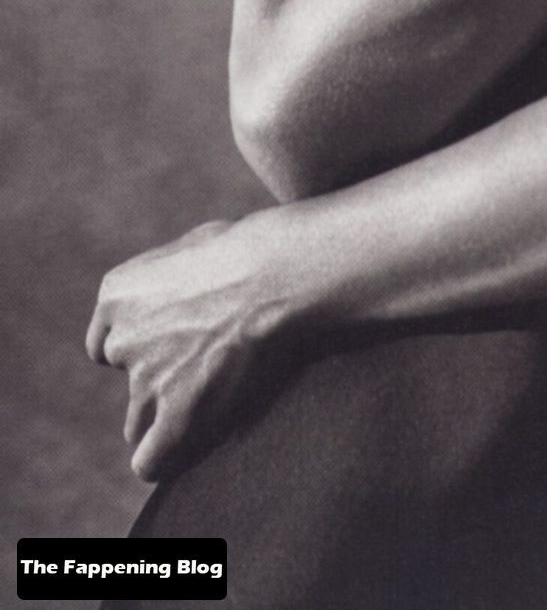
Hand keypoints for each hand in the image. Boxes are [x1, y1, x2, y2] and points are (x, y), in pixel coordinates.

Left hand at [86, 212, 289, 481]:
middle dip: (157, 377)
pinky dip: (164, 460)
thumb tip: (178, 289)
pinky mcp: (176, 415)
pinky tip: (184, 452)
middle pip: (129, 377)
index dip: (145, 342)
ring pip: (139, 421)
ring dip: (166, 415)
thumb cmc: (249, 249)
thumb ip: (169, 278)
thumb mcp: (191, 246)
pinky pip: (151, 460)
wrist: (278, 273)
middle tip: (204, 366)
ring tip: (211, 401)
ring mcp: (147, 381)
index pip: (107, 339)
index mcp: (117, 294)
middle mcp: (121, 339)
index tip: (179, 339)